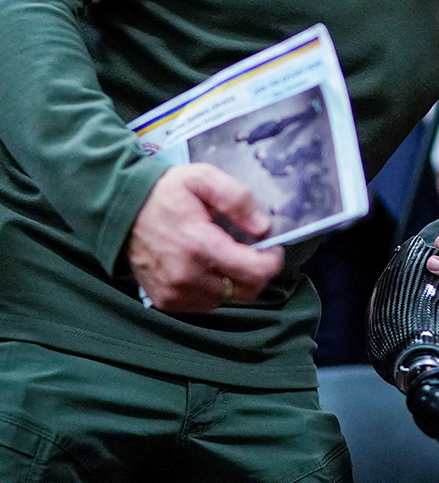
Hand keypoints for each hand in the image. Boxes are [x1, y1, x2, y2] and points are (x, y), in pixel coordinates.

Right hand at [127, 163, 284, 311]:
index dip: (272, 261)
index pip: (254, 272)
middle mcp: (187, 276)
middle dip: (257, 272)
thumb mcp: (203, 178)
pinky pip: (206, 304)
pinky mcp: (167, 302)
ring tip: (225, 255)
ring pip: (227, 299)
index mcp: (199, 246)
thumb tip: (263, 228)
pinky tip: (207, 267)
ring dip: (234, 280)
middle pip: (245, 291)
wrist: (122, 210)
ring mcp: (175, 293)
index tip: (271, 247)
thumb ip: (237, 199)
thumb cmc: (165, 192)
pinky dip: (215, 288)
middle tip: (253, 251)